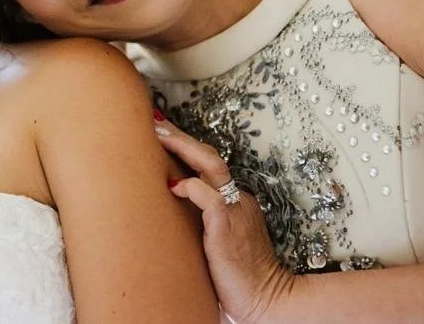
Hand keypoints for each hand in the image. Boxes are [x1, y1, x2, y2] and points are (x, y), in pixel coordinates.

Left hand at [154, 113, 298, 323]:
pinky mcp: (227, 227)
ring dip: (183, 147)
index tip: (165, 132)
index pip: (210, 166)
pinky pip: (209, 198)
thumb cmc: (239, 278)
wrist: (267, 300)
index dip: (188, 147)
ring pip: (211, 167)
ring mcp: (235, 211)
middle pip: (210, 157)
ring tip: (159, 135)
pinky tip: (172, 185)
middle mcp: (238, 200)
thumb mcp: (219, 241)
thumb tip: (174, 205)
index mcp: (236, 202)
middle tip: (156, 122)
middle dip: (182, 137)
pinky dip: (190, 188)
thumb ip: (203, 222)